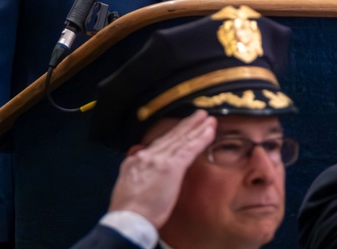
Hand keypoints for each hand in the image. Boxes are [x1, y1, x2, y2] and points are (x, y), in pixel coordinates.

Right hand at [107, 110, 215, 227]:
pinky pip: (190, 149)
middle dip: (185, 125)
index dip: (171, 137)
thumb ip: (137, 177)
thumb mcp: (126, 188)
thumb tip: (141, 173)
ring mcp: (160, 160)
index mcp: (136, 161)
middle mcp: (147, 156)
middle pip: (170, 137)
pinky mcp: (172, 167)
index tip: (180, 130)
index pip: (157, 145)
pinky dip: (200, 139)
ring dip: (196, 127)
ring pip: (182, 139)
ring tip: (207, 119)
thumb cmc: (127, 213)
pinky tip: (210, 131)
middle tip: (198, 116)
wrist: (128, 220)